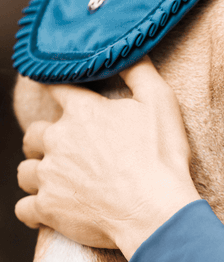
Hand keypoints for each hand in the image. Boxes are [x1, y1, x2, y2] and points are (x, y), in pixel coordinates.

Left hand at [15, 58, 200, 259]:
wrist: (156, 213)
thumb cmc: (161, 158)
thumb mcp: (160, 103)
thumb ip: (140, 70)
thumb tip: (129, 48)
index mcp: (82, 112)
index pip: (56, 88)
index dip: (54, 86)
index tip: (53, 88)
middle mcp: (58, 140)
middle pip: (33, 134)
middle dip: (44, 141)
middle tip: (63, 151)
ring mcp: (49, 176)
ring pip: (25, 171)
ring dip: (37, 174)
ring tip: (55, 181)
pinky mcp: (48, 208)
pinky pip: (23, 209)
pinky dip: (32, 209)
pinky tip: (46, 209)